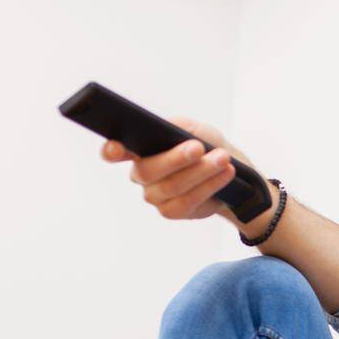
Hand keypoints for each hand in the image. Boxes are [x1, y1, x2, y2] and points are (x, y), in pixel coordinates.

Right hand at [100, 116, 257, 226]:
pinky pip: (188, 201)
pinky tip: (225, 174)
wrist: (227, 168)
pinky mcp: (172, 211)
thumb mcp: (192, 127)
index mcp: (137, 150)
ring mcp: (155, 196)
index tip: (116, 148)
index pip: (115, 152)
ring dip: (201, 171)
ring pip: (172, 186)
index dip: (112, 151)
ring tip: (222, 158)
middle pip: (147, 171)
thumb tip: (166, 131)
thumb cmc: (204, 143)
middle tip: (198, 147)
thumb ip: (176, 126)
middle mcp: (140, 175)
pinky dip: (209, 186)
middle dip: (175, 159)